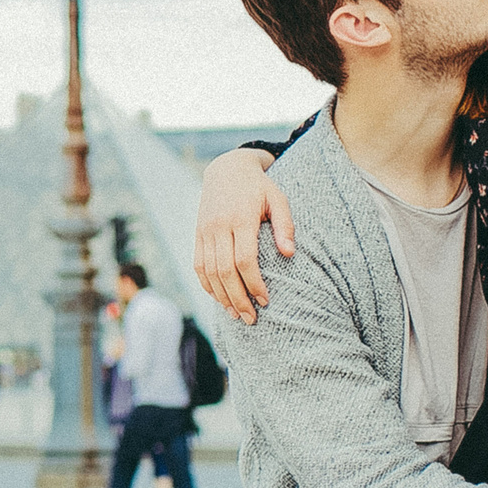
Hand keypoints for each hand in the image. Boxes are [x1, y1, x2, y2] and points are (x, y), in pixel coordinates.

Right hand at [195, 150, 292, 323]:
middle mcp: (219, 226)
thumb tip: (289, 253)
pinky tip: (219, 299)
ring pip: (209, 272)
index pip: (244, 259)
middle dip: (238, 298)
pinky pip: (198, 265)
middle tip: (252, 318)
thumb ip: (285, 225)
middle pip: (224, 271)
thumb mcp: (278, 198)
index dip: (254, 283)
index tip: (266, 300)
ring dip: (222, 297)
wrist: (226, 169)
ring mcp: (205, 231)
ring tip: (236, 314)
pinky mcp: (198, 234)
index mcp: (240, 218)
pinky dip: (207, 285)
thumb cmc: (259, 187)